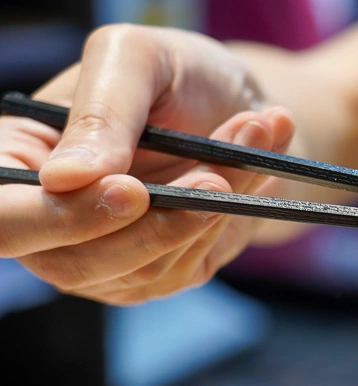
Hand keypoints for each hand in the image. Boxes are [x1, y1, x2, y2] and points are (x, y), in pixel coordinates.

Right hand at [0, 24, 295, 304]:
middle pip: (77, 263)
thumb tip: (66, 179)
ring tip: (251, 132)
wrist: (247, 108)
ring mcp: (104, 260)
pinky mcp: (159, 275)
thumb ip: (102, 111)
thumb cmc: (179, 75)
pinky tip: (255, 166)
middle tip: (217, 172)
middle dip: (159, 218)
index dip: (59, 217)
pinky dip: (228, 215)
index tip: (132, 189)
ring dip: (208, 206)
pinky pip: (187, 266)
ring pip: (146, 266)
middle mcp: (48, 223)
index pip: (4, 222)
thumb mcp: (137, 58)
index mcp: (17, 162)